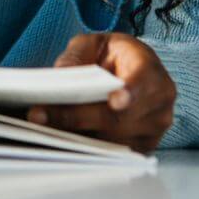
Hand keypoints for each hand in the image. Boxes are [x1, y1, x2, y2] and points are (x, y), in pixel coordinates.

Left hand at [27, 33, 176, 153]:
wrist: (131, 71)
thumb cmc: (113, 56)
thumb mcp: (93, 43)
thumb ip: (76, 55)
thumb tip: (59, 76)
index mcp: (150, 71)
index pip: (144, 82)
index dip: (130, 92)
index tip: (115, 101)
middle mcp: (158, 103)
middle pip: (117, 119)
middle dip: (76, 117)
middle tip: (39, 115)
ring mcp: (153, 129)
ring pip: (111, 141)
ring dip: (75, 136)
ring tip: (43, 126)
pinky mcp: (143, 148)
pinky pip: (111, 155)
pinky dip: (85, 149)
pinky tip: (60, 139)